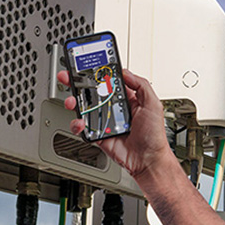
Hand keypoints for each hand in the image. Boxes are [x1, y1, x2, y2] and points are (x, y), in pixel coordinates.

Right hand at [57, 69, 173, 180]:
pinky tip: (80, 122)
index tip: (89, 65)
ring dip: (74, 102)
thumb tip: (126, 71)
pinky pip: (83, 127)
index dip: (100, 73)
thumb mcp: (153, 104)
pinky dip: (77, 124)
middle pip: (93, 92)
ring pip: (84, 108)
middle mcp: (114, 108)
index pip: (110, 81)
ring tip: (72, 100)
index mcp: (127, 99)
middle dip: (79, 83)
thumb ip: (141, 85)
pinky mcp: (98, 135)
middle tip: (69, 77)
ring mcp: (104, 121)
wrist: (147, 160)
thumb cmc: (154, 135)